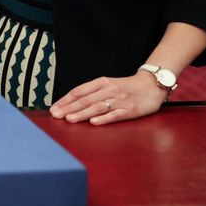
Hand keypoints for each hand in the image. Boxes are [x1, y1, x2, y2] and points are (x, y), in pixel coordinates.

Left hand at [49, 71, 167, 124]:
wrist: (152, 84)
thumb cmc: (126, 86)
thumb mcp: (108, 84)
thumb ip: (92, 92)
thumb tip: (72, 102)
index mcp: (101, 83)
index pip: (79, 91)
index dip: (65, 100)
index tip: (54, 107)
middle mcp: (109, 90)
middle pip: (85, 100)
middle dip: (69, 108)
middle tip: (56, 115)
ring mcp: (120, 100)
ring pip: (97, 107)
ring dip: (82, 113)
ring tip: (69, 118)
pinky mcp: (130, 110)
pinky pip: (115, 114)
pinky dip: (104, 118)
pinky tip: (93, 122)